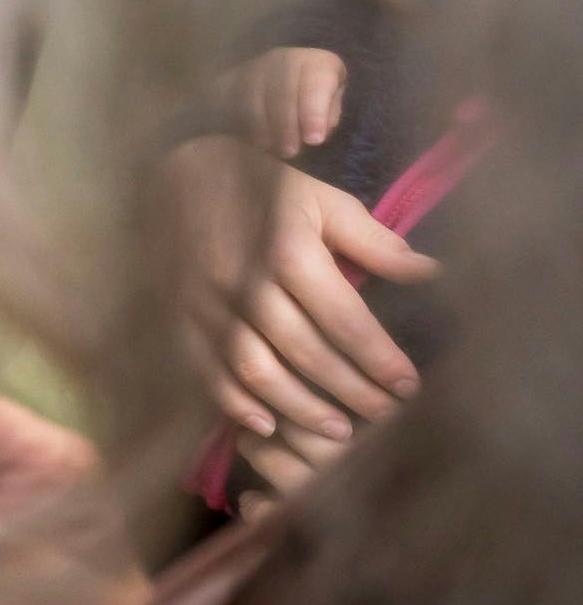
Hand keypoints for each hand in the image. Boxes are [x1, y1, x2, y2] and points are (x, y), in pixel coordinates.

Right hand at [160, 136, 437, 462]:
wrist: (175, 173)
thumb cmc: (259, 187)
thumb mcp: (320, 200)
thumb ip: (373, 241)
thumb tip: (431, 272)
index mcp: (288, 251)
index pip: (345, 319)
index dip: (379, 359)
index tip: (409, 386)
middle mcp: (247, 284)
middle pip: (306, 352)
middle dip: (350, 391)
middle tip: (384, 418)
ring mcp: (208, 306)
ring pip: (257, 371)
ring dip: (299, 408)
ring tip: (337, 431)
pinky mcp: (180, 318)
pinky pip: (206, 371)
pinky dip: (235, 404)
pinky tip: (266, 426)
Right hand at [215, 46, 347, 157]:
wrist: (287, 86)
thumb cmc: (314, 102)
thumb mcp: (331, 107)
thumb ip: (328, 116)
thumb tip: (315, 131)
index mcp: (317, 63)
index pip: (316, 83)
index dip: (314, 112)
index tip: (313, 140)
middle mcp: (285, 58)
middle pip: (282, 88)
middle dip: (286, 123)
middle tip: (290, 151)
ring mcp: (256, 66)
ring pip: (253, 92)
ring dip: (262, 124)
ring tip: (270, 147)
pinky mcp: (232, 77)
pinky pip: (231, 96)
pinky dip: (240, 120)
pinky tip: (250, 138)